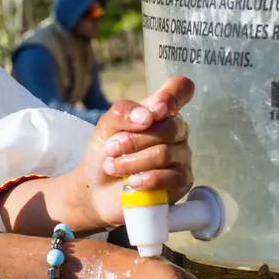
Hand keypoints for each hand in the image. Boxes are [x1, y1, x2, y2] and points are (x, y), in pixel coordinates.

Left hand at [69, 76, 195, 231]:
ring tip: (113, 167)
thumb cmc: (105, 153)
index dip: (172, 96)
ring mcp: (181, 156)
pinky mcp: (181, 182)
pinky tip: (131, 183)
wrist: (96, 189)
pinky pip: (172, 177)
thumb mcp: (105, 127)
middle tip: (110, 149)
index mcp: (160, 111)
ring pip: (164, 154)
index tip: (155, 110)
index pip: (181, 89)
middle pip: (168, 127)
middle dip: (133, 140)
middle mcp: (175, 131)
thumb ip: (123, 112)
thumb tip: (148, 116)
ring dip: (132, 162)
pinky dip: (147, 179)